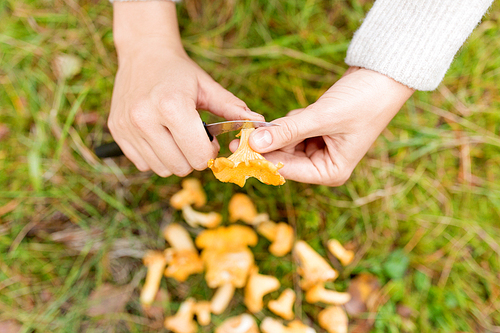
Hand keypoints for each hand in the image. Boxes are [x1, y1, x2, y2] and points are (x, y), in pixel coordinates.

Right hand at [109, 2, 262, 176]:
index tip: (209, 140)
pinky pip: (143, 164)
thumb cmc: (180, 72)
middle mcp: (144, 118)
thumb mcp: (208, 87)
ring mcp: (127, 127)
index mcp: (171, 105)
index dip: (209, 152)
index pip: (198, 156)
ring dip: (174, 159)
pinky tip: (160, 137)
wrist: (143, 53)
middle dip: (193, 158)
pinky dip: (156, 157)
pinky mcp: (116, 132)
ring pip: (161, 169)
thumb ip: (233, 109)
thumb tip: (258, 123)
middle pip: (180, 167)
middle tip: (194, 139)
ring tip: (177, 138)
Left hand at [233, 67, 413, 185]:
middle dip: (265, 144)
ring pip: (286, 142)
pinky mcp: (318, 132)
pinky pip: (294, 130)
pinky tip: (302, 112)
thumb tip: (255, 142)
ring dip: (278, 130)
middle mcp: (325, 164)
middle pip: (285, 158)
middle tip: (240, 134)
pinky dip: (290, 121)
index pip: (288, 170)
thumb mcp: (322, 118)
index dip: (262, 159)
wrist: (384, 77)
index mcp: (331, 171)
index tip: (238, 150)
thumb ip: (288, 131)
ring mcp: (321, 149)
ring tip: (266, 121)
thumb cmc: (363, 101)